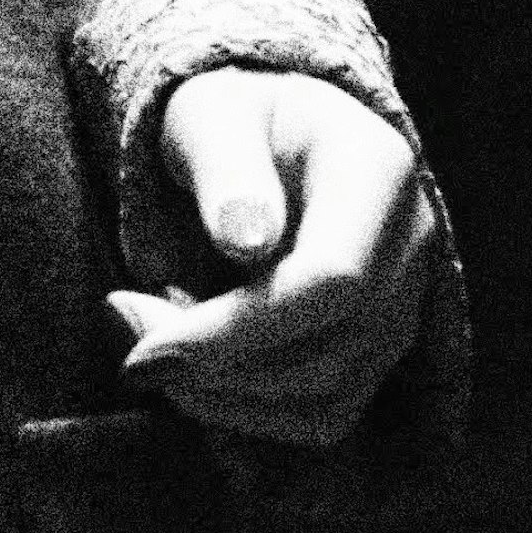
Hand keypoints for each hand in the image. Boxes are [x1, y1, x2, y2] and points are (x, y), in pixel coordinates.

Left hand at [108, 68, 446, 447]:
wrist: (268, 135)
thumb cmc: (232, 118)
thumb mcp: (212, 116)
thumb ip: (226, 168)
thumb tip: (245, 242)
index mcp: (377, 171)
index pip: (332, 280)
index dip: (238, 331)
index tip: (143, 354)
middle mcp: (409, 245)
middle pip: (329, 350)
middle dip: (214, 363)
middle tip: (122, 318)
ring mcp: (402, 304)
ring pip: (325, 398)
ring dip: (222, 394)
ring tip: (149, 336)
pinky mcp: (377, 351)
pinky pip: (321, 416)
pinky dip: (247, 411)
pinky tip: (193, 366)